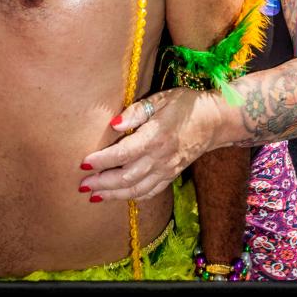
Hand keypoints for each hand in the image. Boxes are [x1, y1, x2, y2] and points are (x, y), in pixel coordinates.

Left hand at [77, 89, 221, 201]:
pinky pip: (150, 192)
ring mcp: (167, 170)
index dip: (102, 160)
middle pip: (126, 177)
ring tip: (94, 196)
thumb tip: (114, 124)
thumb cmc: (185, 104)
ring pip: (137, 190)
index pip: (123, 154)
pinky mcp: (171, 175)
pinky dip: (133, 197)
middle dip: (102, 183)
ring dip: (114, 195)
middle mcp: (160, 158)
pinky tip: (119, 197)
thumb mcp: (161, 98)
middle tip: (82, 185)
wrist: (214, 120)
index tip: (84, 163)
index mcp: (155, 137)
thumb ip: (137, 111)